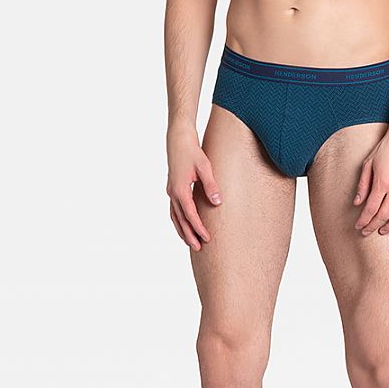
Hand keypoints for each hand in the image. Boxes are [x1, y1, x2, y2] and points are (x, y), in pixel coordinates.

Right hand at [166, 125, 221, 250]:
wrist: (178, 138)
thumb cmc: (193, 151)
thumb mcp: (205, 167)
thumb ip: (211, 186)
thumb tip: (218, 203)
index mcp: (180, 190)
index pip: (190, 215)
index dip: (199, 228)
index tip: (207, 238)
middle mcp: (173, 193)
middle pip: (180, 220)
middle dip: (189, 235)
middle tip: (199, 249)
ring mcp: (171, 191)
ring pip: (175, 216)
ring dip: (182, 230)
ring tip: (191, 242)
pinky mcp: (172, 188)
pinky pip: (174, 209)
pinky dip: (179, 220)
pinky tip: (185, 225)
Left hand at [352, 128, 388, 235]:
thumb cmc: (384, 150)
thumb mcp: (367, 165)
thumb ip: (362, 186)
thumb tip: (357, 203)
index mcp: (382, 183)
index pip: (371, 209)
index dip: (364, 220)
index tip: (358, 226)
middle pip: (384, 215)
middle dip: (373, 226)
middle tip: (365, 232)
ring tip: (382, 230)